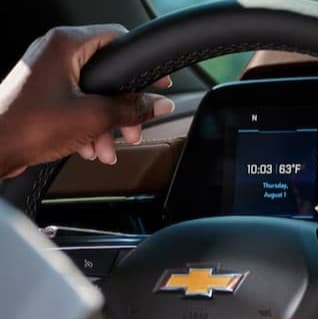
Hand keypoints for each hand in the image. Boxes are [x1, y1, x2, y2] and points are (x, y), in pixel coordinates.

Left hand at [0, 25, 173, 177]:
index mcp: (66, 44)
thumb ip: (132, 108)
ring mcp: (45, 72)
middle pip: (107, 73)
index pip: (118, 40)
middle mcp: (53, 52)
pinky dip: (87, 124)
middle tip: (133, 127)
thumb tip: (157, 103)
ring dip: (106, 122)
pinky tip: (90, 146)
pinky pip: (75, 103)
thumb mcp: (94, 116)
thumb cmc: (26, 125)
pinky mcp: (40, 92)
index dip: (142, 66)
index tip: (158, 84)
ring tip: (107, 147)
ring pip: (92, 93)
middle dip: (123, 107)